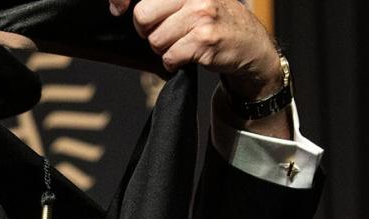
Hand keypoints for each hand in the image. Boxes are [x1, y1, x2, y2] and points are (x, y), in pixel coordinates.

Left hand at [111, 0, 279, 100]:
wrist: (252, 45)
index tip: (116, 8)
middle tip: (165, 34)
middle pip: (143, 16)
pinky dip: (173, 63)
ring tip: (183, 45)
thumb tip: (120, 5)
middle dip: (149, 31)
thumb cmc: (218, 22)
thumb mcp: (195, 1)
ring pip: (155, 40)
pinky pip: (170, 57)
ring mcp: (201, 16)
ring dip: (164, 50)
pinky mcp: (205, 40)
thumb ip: (166, 2)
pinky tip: (188, 56)